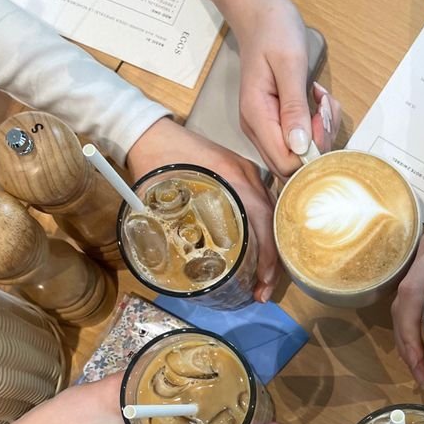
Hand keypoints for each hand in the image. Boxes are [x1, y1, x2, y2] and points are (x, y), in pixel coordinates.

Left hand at [127, 118, 277, 302]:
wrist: (150, 131)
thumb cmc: (155, 161)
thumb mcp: (163, 199)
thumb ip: (170, 229)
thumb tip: (177, 266)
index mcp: (232, 178)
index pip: (263, 221)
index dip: (267, 256)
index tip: (262, 281)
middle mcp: (247, 176)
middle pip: (273, 222)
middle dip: (272, 262)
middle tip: (262, 291)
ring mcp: (247, 174)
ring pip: (270, 216)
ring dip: (270, 250)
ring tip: (261, 280)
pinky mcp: (241, 176)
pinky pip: (261, 207)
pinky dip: (263, 233)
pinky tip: (258, 253)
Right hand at [202, 0, 340, 176]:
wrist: (259, 13)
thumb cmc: (273, 30)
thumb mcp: (289, 64)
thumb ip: (294, 107)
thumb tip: (300, 146)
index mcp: (257, 116)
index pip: (284, 163)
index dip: (310, 154)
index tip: (320, 119)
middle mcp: (257, 128)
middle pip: (292, 164)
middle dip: (318, 143)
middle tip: (324, 107)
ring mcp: (265, 127)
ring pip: (299, 153)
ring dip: (320, 131)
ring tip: (322, 99)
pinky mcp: (275, 122)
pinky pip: (299, 138)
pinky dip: (316, 124)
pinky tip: (316, 100)